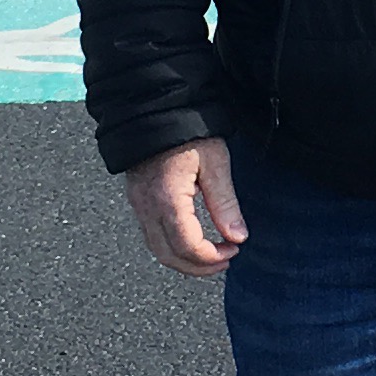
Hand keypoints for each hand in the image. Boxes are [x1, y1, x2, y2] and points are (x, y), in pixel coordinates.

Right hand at [123, 136, 246, 278]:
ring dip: (184, 260)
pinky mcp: (137, 201)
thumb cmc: (187, 129)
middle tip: (224, 261)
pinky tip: (193, 240)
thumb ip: (225, 203)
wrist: (154, 108)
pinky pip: (151, 235)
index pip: (188, 246)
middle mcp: (146, 207)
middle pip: (169, 256)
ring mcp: (138, 205)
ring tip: (211, 255)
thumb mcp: (215, 162)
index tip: (234, 250)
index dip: (211, 257)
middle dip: (198, 267)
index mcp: (167, 198)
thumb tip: (237, 237)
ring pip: (157, 250)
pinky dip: (172, 247)